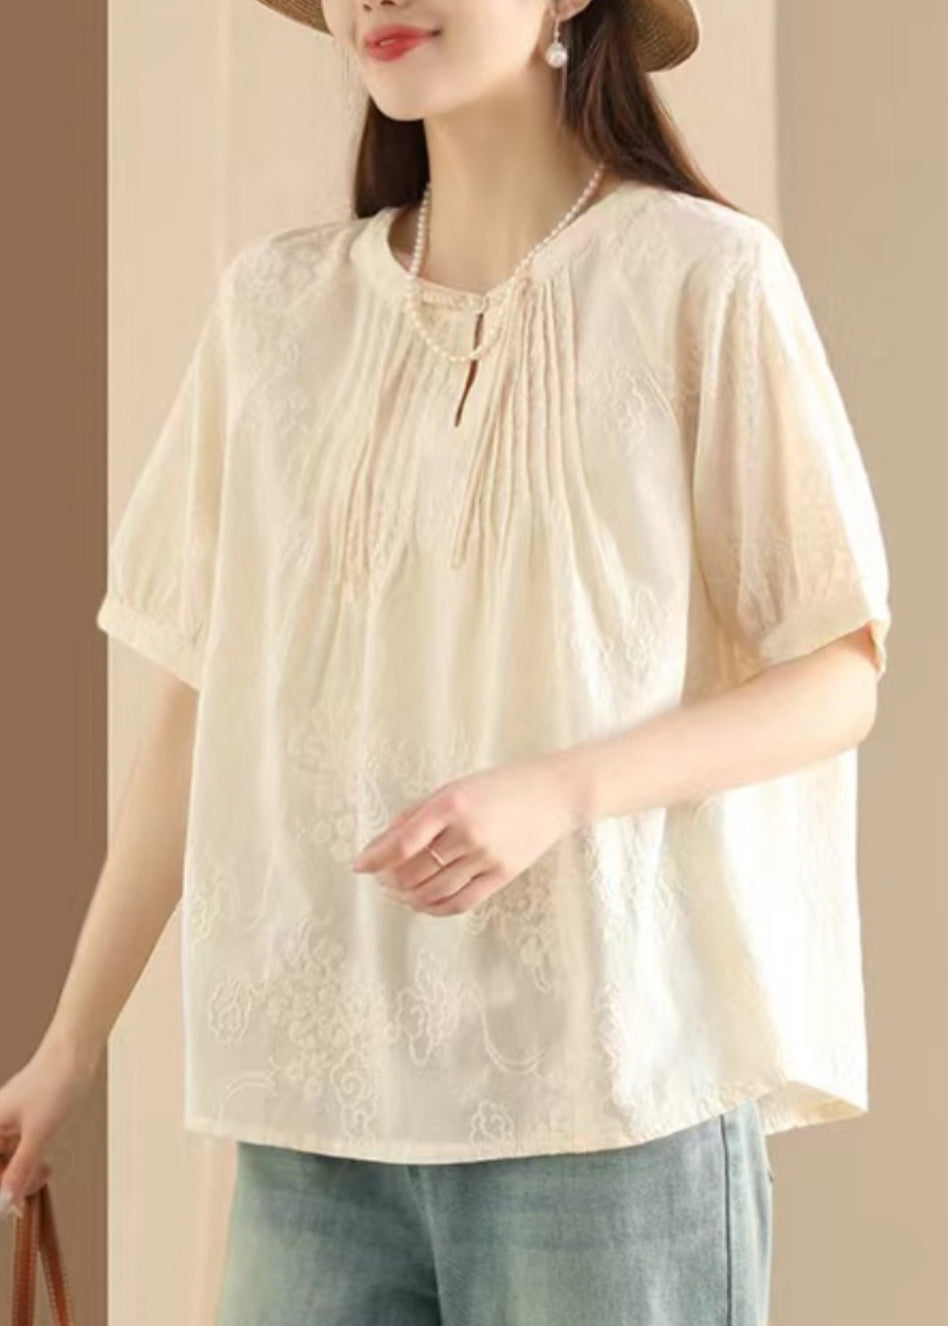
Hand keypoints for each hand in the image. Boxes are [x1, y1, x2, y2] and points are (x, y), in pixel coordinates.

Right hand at [0, 1030, 100, 1219]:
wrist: (75, 1053)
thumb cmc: (53, 1084)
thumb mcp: (38, 1133)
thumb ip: (20, 1170)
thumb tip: (3, 1202)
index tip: (6, 1207)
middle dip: (8, 1183)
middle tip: (25, 1198)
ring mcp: (10, 1123)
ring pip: (7, 1161)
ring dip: (21, 1175)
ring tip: (41, 1177)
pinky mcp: (27, 1121)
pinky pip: (20, 1150)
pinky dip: (31, 1162)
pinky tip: (44, 1168)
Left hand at [350, 755, 578, 915]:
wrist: (553, 794)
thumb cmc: (498, 786)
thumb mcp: (453, 788)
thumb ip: (415, 815)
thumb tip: (380, 845)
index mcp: (451, 804)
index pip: (402, 843)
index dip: (376, 859)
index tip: (359, 866)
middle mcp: (467, 832)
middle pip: (414, 873)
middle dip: (390, 880)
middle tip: (381, 879)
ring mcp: (486, 857)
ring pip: (434, 892)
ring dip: (408, 897)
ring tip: (398, 893)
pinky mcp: (502, 875)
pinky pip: (461, 902)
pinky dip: (435, 908)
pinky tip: (423, 904)